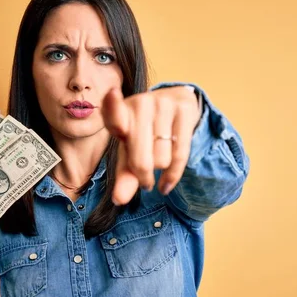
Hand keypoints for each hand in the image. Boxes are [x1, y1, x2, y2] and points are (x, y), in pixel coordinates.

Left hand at [102, 85, 200, 204]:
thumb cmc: (145, 131)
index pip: (114, 112)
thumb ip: (124, 174)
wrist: (176, 103)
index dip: (112, 106)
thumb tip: (119, 200)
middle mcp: (140, 104)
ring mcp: (163, 104)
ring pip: (161, 160)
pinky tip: (166, 185)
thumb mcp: (131, 150)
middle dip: (143, 177)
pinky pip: (180, 155)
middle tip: (145, 183)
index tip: (112, 95)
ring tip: (159, 162)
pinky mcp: (184, 110)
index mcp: (120, 112)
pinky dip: (172, 176)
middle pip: (141, 159)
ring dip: (160, 170)